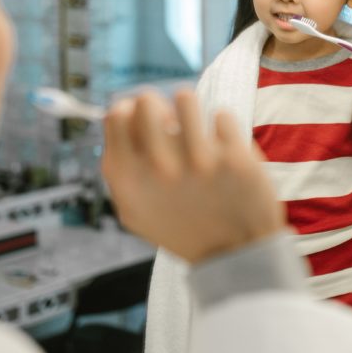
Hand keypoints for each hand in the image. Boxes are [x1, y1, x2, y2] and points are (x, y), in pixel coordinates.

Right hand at [101, 89, 284, 262]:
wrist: (234, 254)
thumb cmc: (182, 226)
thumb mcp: (136, 209)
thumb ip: (119, 164)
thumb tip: (118, 108)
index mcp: (130, 180)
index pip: (116, 114)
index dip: (130, 110)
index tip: (146, 122)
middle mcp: (159, 169)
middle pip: (146, 99)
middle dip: (159, 106)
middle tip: (173, 126)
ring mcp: (197, 162)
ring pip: (184, 97)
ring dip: (191, 111)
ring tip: (198, 131)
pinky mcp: (233, 158)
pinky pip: (221, 115)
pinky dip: (222, 129)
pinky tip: (223, 150)